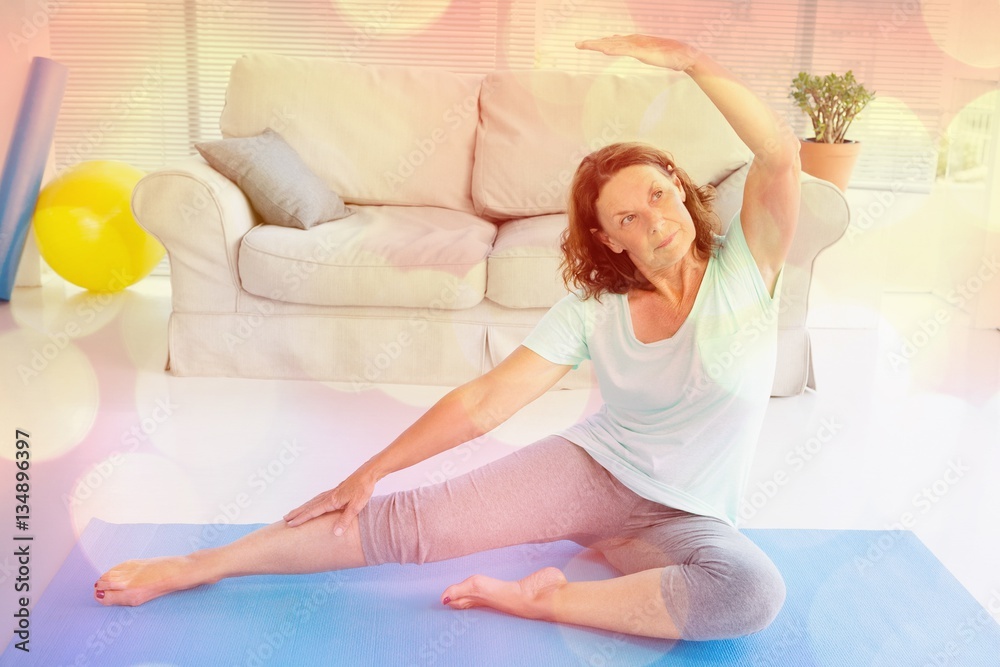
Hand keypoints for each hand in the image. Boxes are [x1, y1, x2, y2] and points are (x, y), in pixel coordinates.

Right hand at [282, 467, 376, 535]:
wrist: (368, 474)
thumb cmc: (363, 489)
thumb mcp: (356, 507)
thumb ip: (345, 520)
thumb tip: (335, 533)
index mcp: (332, 501)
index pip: (313, 512)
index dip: (301, 519)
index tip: (290, 524)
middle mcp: (329, 496)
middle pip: (309, 505)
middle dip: (297, 513)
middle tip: (285, 519)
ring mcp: (332, 493)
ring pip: (313, 501)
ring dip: (303, 507)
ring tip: (294, 512)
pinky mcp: (336, 490)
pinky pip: (319, 498)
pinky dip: (311, 502)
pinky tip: (312, 503)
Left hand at [575, 34, 700, 71]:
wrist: (684, 55)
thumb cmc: (672, 57)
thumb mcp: (655, 56)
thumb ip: (647, 54)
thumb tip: (642, 55)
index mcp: (636, 42)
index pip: (615, 42)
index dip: (602, 42)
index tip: (589, 44)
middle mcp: (634, 41)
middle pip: (610, 41)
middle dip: (593, 43)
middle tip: (578, 44)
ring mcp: (637, 45)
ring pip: (612, 44)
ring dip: (597, 44)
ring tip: (583, 45)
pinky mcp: (641, 50)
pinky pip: (623, 50)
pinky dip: (612, 48)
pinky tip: (602, 49)